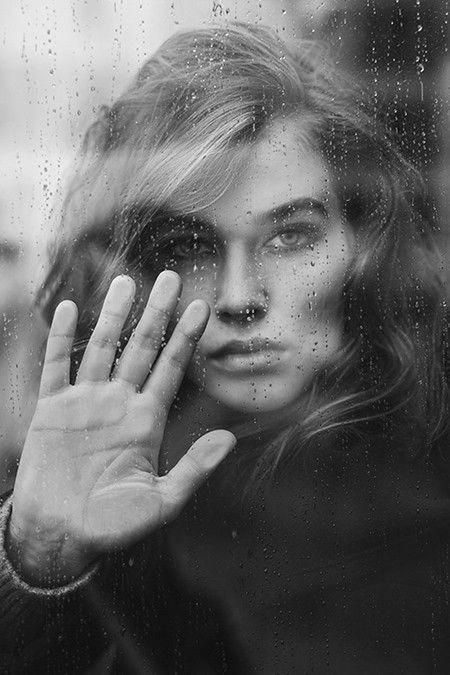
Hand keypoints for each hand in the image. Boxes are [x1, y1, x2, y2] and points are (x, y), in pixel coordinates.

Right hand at [8, 272, 235, 583]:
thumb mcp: (162, 501)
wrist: (61, 537)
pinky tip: (67, 309)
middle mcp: (119, 403)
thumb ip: (194, 468)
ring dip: (113, 314)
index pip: (172, 368)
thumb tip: (230, 440)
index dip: (186, 337)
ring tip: (125, 281)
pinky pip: (55, 365)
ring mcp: (85, 402)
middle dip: (157, 313)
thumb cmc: (114, 524)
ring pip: (102, 347)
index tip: (201, 307)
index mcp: (147, 420)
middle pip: (142, 347)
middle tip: (171, 277)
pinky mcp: (50, 409)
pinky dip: (59, 337)